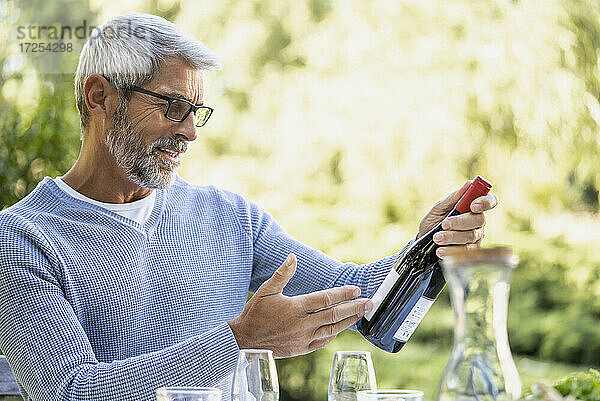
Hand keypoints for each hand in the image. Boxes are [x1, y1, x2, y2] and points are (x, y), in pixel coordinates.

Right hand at [228, 254, 372, 357]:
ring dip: (349, 321)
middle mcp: (302, 324)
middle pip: (334, 315)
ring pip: (332, 329)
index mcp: (295, 307)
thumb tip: (293, 256)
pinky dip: (335, 334)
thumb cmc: (255, 313)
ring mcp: (303, 338)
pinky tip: (342, 328)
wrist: (245, 340)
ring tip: (362, 314)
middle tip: (369, 302)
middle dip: (354, 307)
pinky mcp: (302, 349)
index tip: (356, 289)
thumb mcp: (266, 290)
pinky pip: (323, 342)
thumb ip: (282, 273)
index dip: (343, 293)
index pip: (325, 299)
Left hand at [418, 180, 498, 257]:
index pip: (490, 201)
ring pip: (471, 236)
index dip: (485, 202)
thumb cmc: (433, 221)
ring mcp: (476, 237)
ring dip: (452, 236)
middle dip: (460, 221)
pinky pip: (466, 252)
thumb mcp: (439, 208)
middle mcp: (478, 222)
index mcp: (473, 207)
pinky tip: (440, 250)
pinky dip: (451, 251)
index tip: (473, 205)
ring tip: (437, 238)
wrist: (423, 241)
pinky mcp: (471, 252)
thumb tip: (469, 184)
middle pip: (479, 219)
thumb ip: (454, 198)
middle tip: (444, 224)